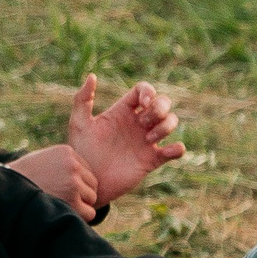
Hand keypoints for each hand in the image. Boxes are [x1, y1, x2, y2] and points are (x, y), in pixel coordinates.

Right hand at [7, 144, 97, 220]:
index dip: (77, 182)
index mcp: (66, 152)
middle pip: (92, 184)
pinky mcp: (73, 200)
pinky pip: (89, 212)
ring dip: (80, 205)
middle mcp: (73, 165)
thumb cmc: (21, 178)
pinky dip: (80, 216)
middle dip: (81, 194)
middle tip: (63, 200)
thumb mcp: (42, 160)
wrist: (6, 190)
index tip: (63, 189)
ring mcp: (74, 183)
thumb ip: (62, 163)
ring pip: (91, 198)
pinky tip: (64, 213)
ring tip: (60, 206)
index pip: (86, 170)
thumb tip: (82, 177)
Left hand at [66, 74, 184, 204]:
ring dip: (166, 126)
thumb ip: (82, 100)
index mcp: (122, 111)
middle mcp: (137, 123)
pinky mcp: (151, 159)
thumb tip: (92, 76)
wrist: (86, 181)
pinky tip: (169, 151)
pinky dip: (178, 149)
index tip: (142, 103)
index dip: (149, 92)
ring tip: (148, 138)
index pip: (143, 91)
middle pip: (163, 103)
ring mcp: (146, 141)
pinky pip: (175, 151)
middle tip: (142, 122)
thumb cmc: (81, 152)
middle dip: (159, 108)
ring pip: (171, 122)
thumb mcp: (79, 124)